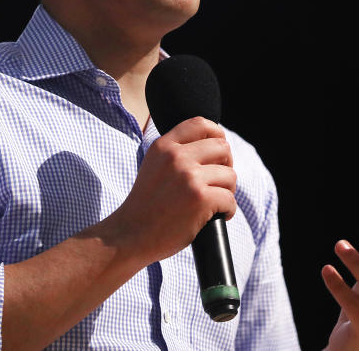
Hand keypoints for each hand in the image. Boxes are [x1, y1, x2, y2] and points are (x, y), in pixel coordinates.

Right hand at [101, 117, 236, 265]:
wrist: (129, 236)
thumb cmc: (145, 206)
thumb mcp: (154, 166)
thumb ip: (176, 153)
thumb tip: (213, 144)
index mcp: (164, 146)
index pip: (201, 123)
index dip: (217, 134)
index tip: (218, 152)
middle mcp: (177, 157)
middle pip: (222, 148)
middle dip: (226, 165)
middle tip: (219, 183)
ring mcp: (189, 177)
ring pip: (230, 175)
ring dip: (228, 191)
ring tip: (216, 202)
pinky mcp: (200, 199)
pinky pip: (230, 200)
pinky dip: (228, 210)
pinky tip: (216, 217)